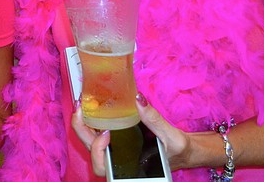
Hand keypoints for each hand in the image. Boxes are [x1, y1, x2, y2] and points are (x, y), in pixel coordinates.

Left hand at [71, 94, 192, 175]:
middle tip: (80, 107)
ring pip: (90, 139)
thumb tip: (137, 98)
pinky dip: (93, 118)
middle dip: (81, 128)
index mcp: (128, 165)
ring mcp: (115, 148)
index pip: (101, 165)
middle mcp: (117, 158)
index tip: (106, 132)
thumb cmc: (177, 150)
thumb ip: (154, 119)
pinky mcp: (117, 137)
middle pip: (90, 149)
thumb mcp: (171, 136)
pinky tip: (93, 104)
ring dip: (84, 122)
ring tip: (83, 103)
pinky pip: (99, 130)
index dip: (97, 149)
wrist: (183, 151)